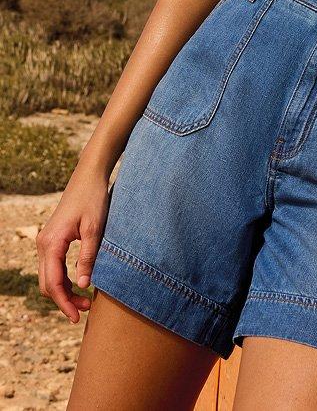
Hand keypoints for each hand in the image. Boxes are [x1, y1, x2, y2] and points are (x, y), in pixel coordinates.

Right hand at [36, 166, 112, 323]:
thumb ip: (88, 257)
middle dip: (64, 300)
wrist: (89, 176)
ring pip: (49, 277)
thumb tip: (83, 286)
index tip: (77, 317)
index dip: (64, 303)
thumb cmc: (93, 199)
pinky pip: (54, 267)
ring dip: (65, 290)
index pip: (52, 283)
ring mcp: (46, 242)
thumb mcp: (95, 228)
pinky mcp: (53, 240)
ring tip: (87, 300)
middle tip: (86, 310)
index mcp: (51, 243)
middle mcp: (43, 244)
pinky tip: (81, 283)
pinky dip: (64, 279)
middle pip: (47, 284)